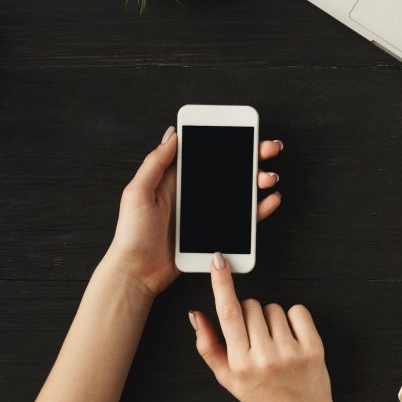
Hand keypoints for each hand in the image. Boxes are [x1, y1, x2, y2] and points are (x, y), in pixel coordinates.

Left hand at [104, 126, 284, 296]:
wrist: (138, 271)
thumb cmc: (132, 234)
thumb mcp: (137, 192)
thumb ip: (155, 163)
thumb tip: (173, 135)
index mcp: (175, 177)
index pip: (205, 152)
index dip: (225, 140)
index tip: (244, 130)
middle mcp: (194, 191)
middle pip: (228, 168)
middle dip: (251, 155)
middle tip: (267, 149)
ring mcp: (206, 211)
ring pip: (239, 190)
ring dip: (258, 180)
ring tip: (267, 177)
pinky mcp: (215, 231)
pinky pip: (241, 218)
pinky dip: (258, 208)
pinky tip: (269, 200)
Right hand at [189, 253, 332, 401]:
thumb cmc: (263, 396)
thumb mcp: (227, 378)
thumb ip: (208, 345)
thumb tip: (197, 315)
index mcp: (240, 363)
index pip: (228, 313)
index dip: (222, 283)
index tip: (219, 261)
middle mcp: (264, 357)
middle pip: (250, 305)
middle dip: (250, 315)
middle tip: (257, 340)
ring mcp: (290, 353)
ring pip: (273, 307)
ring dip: (272, 319)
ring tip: (275, 343)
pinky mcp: (313, 349)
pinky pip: (297, 311)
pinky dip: (294, 319)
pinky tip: (292, 338)